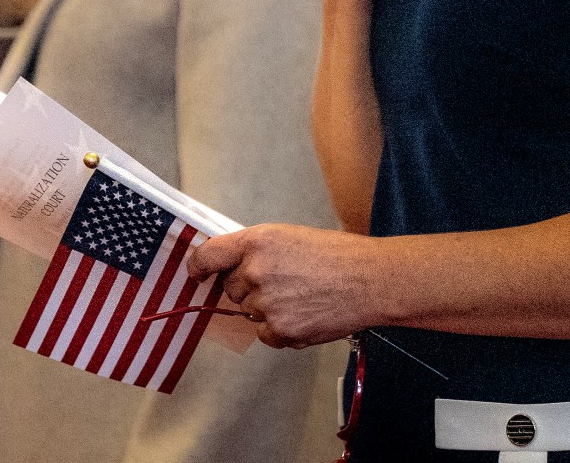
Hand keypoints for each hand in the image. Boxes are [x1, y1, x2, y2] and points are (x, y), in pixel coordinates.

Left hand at [185, 224, 386, 348]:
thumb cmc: (336, 255)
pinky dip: (279, 328)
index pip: (208, 255)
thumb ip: (256, 249)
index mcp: (256, 242)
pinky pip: (264, 333)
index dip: (198, 267)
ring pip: (248, 312)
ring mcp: (265, 304)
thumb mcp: (289, 236)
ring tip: (300, 296)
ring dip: (266, 308)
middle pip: (230, 288)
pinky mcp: (278, 331)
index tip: (198, 273)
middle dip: (248, 286)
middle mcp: (255, 272)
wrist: (371, 281)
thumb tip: (230, 265)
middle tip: (283, 280)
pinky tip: (304, 313)